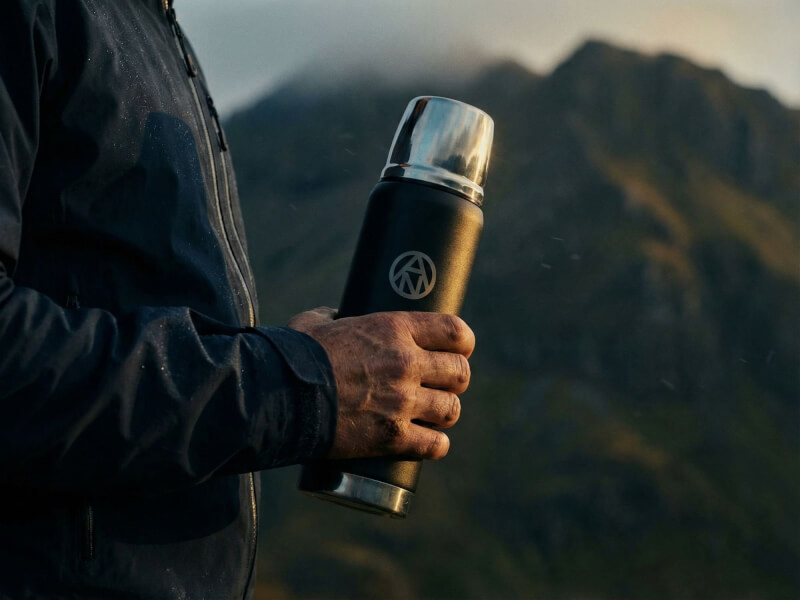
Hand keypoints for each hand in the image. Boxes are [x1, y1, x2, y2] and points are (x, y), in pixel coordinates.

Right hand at [288, 308, 474, 460]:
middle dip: (456, 379)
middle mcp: (406, 363)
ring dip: (446, 412)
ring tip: (435, 414)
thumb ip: (333, 317)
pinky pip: (435, 444)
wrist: (277, 397)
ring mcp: (402, 402)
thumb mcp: (315, 323)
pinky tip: (430, 442)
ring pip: (452, 409)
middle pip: (460, 372)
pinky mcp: (393, 437)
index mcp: (394, 329)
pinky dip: (436, 444)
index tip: (459, 348)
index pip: (455, 331)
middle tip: (443, 384)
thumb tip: (336, 316)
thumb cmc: (293, 357)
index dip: (462, 342)